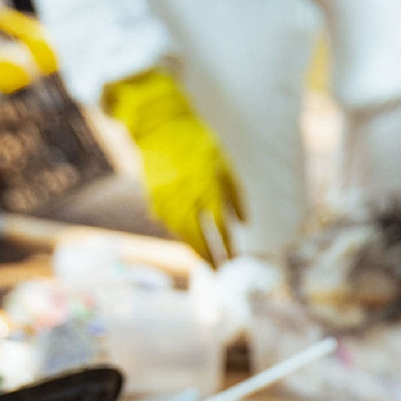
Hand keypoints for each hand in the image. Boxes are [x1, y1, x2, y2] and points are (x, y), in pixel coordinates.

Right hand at [104, 65, 244, 255]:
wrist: (159, 128)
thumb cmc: (197, 143)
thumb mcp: (224, 165)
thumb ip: (236, 195)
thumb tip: (245, 223)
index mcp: (207, 192)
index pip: (221, 231)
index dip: (228, 249)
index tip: (236, 262)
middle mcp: (186, 201)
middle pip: (199, 240)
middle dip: (211, 258)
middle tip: (220, 272)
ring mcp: (168, 202)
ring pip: (182, 235)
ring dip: (194, 249)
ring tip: (206, 260)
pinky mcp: (155, 199)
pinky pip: (169, 223)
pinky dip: (180, 233)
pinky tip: (188, 237)